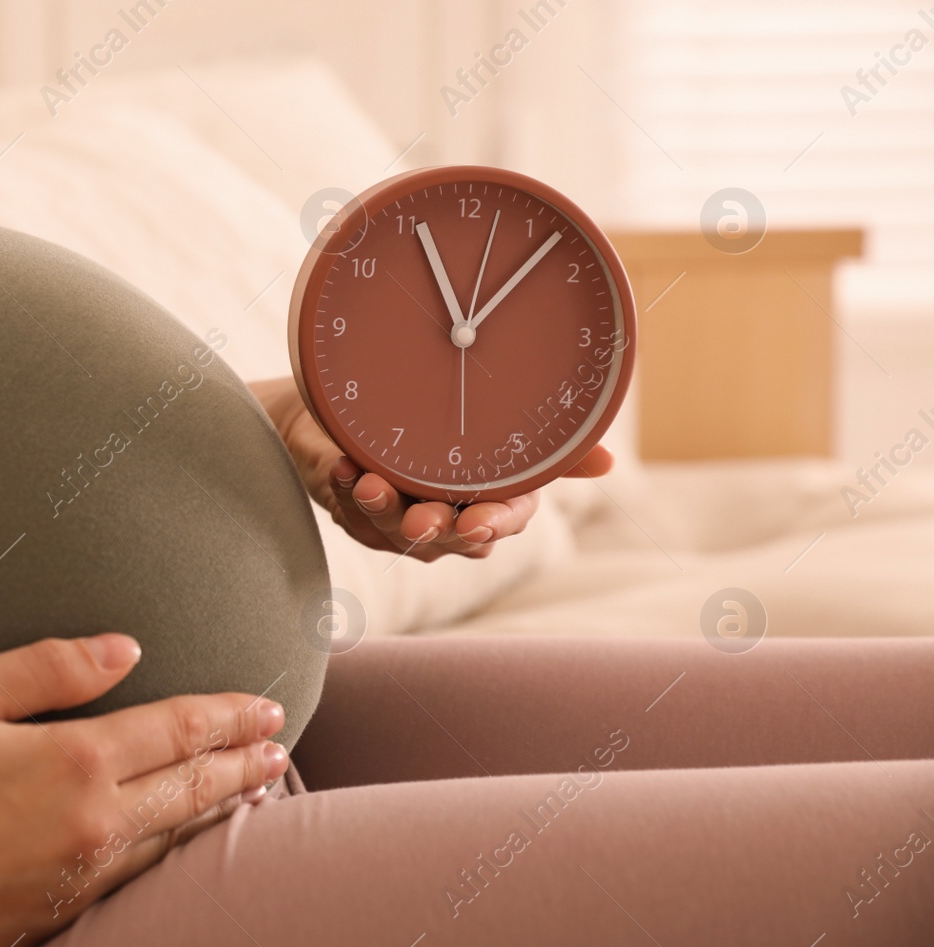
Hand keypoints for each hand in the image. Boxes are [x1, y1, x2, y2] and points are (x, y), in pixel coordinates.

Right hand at [0, 635, 288, 946]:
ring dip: (217, 809)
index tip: (268, 706)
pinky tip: (177, 843)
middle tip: (278, 748)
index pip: (177, 730)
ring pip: (170, 838)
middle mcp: (90, 826)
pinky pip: (135, 877)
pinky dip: (173, 851)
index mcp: (72, 762)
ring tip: (250, 792)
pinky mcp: (50, 915)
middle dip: (240, 763)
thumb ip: (45, 668)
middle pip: (190, 788)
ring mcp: (74, 880)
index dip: (228, 715)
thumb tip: (123, 649)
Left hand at [251, 376, 612, 561]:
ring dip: (380, 507)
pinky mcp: (354, 512)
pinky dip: (340, 488)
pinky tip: (340, 467)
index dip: (492, 526)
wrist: (367, 409)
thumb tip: (607, 462)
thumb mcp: (500, 429)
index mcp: (490, 504)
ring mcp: (398, 522)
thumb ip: (552, 450)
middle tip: (420, 519)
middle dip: (431, 528)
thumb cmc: (443, 423)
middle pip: (444, 537)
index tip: (478, 523)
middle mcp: (446, 522)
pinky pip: (346, 508)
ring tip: (368, 482)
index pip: (502, 522)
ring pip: (390, 528)